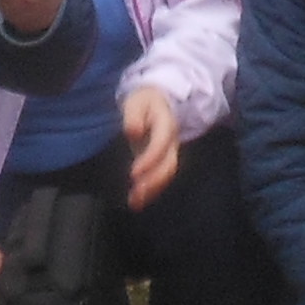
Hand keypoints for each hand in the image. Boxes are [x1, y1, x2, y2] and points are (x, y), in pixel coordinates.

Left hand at [117, 85, 181, 209]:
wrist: (158, 101)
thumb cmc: (144, 102)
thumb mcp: (136, 101)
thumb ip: (133, 116)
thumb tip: (133, 132)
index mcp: (166, 124)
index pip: (161, 144)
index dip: (150, 160)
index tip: (134, 173)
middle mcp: (171, 142)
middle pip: (169, 164)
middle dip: (153, 180)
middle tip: (136, 192)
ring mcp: (168, 153)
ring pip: (166, 174)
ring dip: (152, 190)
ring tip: (135, 202)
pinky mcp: (161, 162)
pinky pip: (161, 178)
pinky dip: (150, 192)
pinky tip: (137, 203)